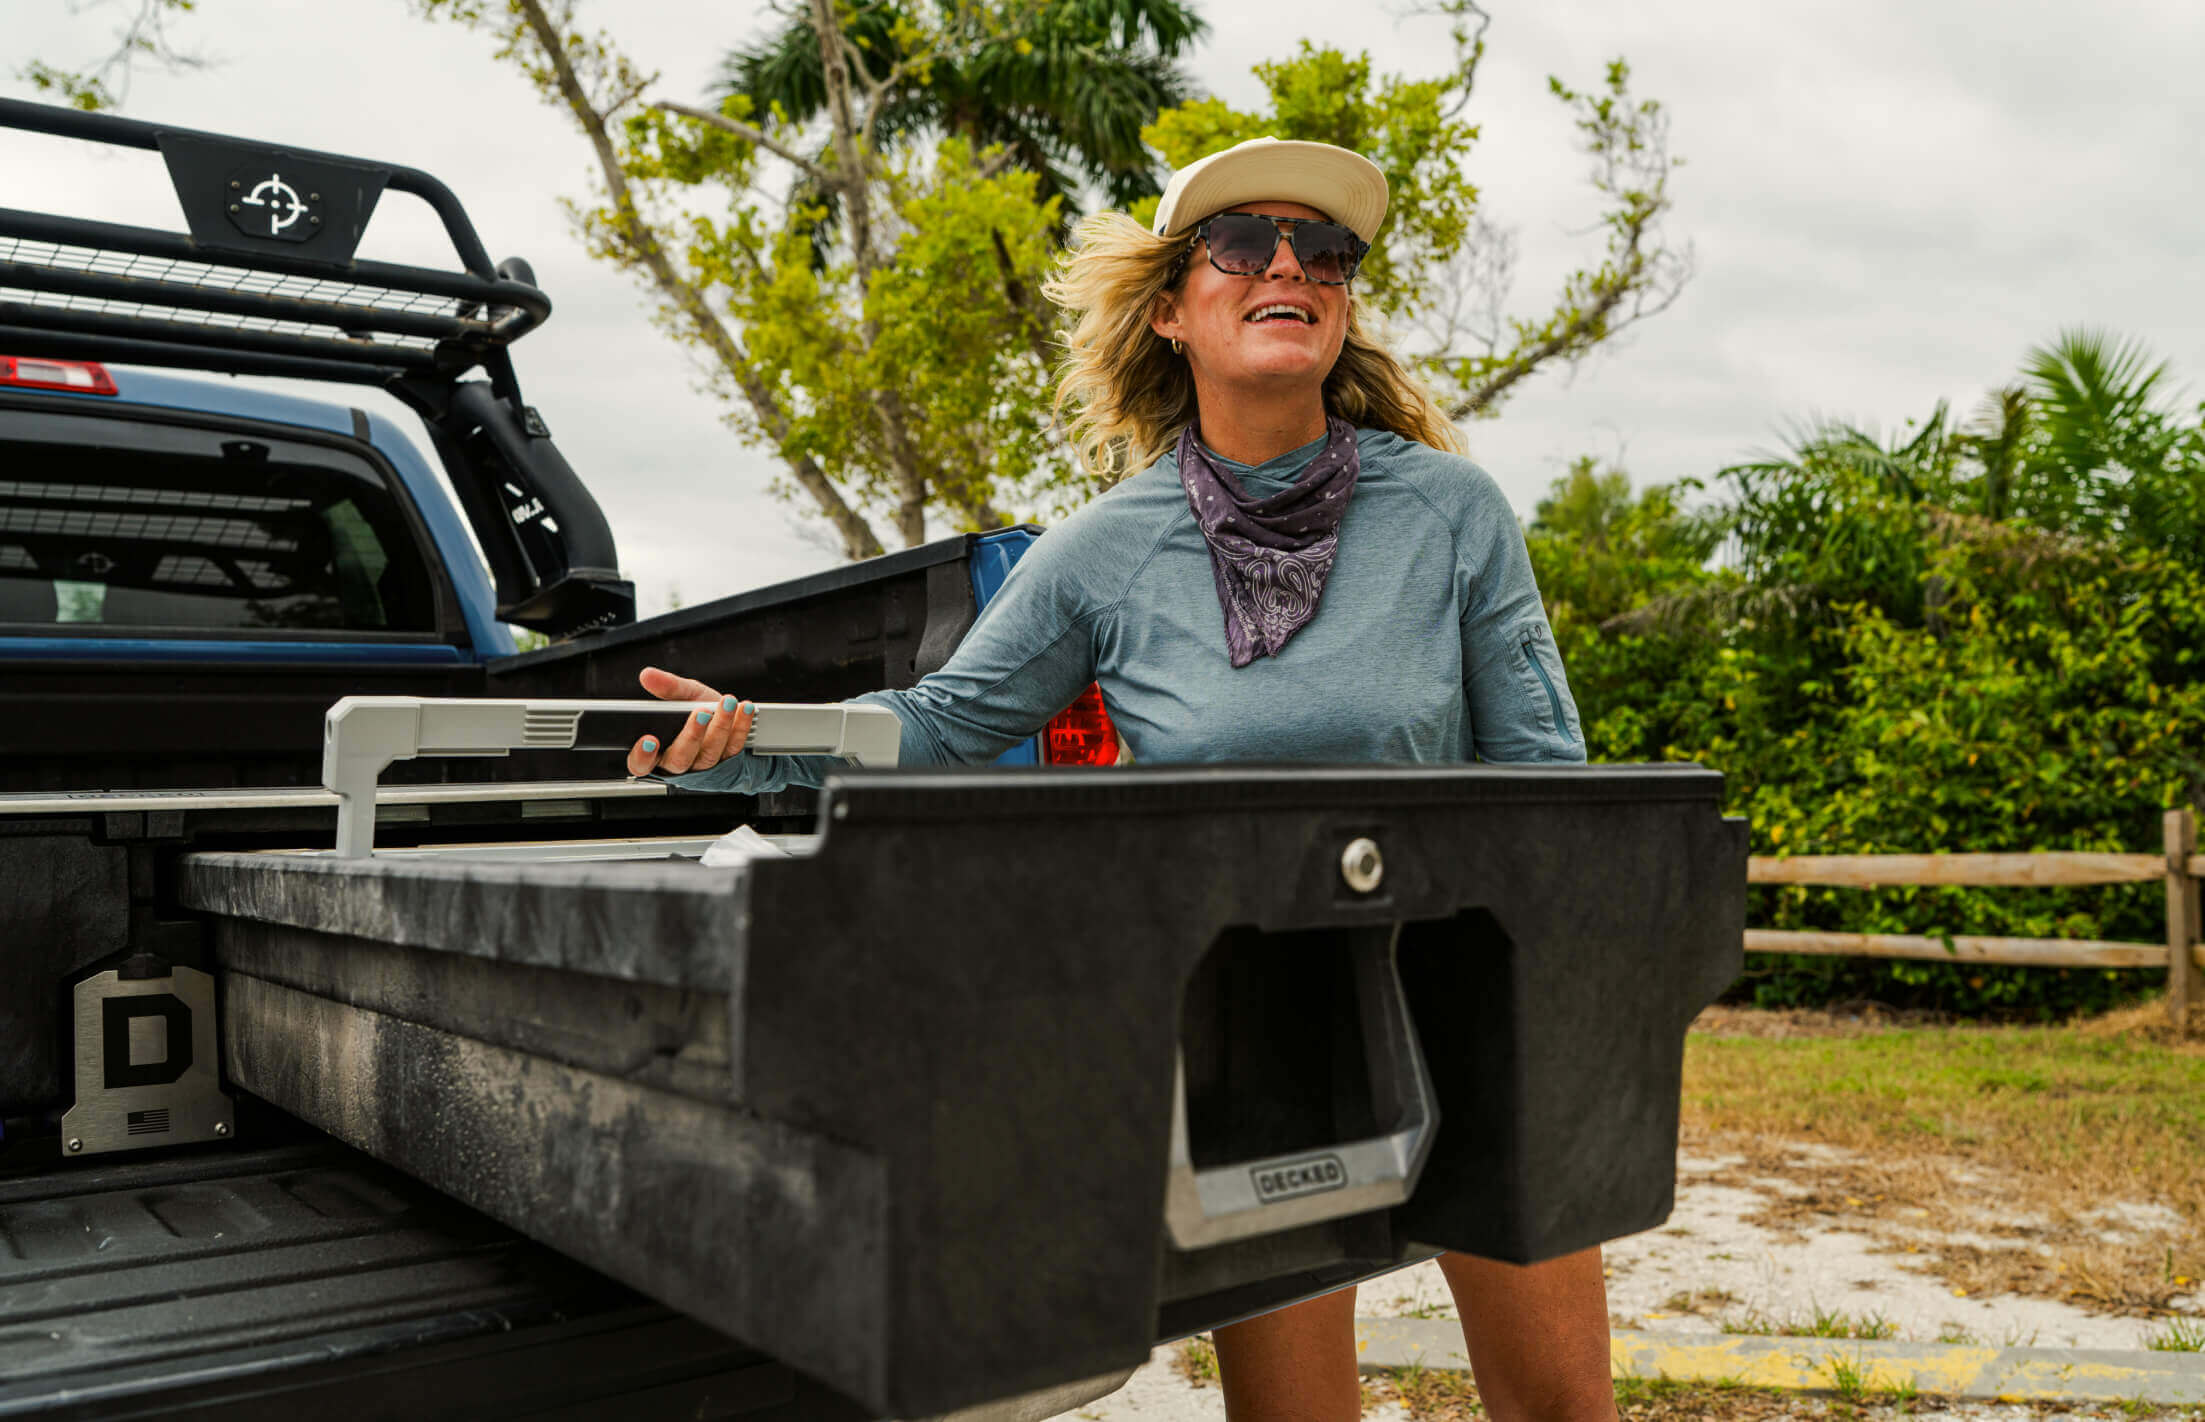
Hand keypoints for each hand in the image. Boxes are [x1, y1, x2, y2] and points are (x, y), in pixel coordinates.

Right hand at [626, 665, 754, 776]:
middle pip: (680, 759)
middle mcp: (680, 762)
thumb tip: (647, 675)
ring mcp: (704, 765)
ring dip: (720, 726)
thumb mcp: (682, 696)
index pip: (641, 763)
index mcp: (658, 751)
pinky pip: (734, 746)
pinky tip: (743, 708)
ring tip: (727, 703)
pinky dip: (741, 726)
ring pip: (709, 753)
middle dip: (691, 735)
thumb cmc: (699, 709)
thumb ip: (667, 688)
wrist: (729, 717)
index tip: (650, 739)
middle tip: (701, 712)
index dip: (642, 755)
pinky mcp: (728, 761)